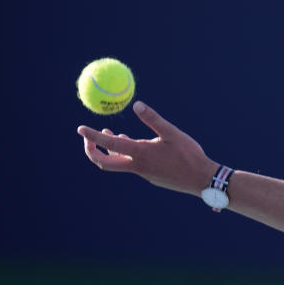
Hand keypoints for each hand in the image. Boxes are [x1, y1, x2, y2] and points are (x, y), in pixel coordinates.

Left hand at [77, 101, 218, 195]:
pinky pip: (132, 165)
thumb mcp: (172, 133)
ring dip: (111, 149)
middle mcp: (138, 166)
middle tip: (88, 137)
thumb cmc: (190, 156)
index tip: (80, 129)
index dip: (92, 136)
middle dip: (92, 150)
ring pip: (119, 163)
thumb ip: (153, 118)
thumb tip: (136, 103)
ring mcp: (144, 174)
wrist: (203, 180)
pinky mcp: (152, 177)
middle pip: (105, 163)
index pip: (109, 145)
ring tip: (111, 134)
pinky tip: (134, 144)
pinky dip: (126, 154)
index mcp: (140, 154)